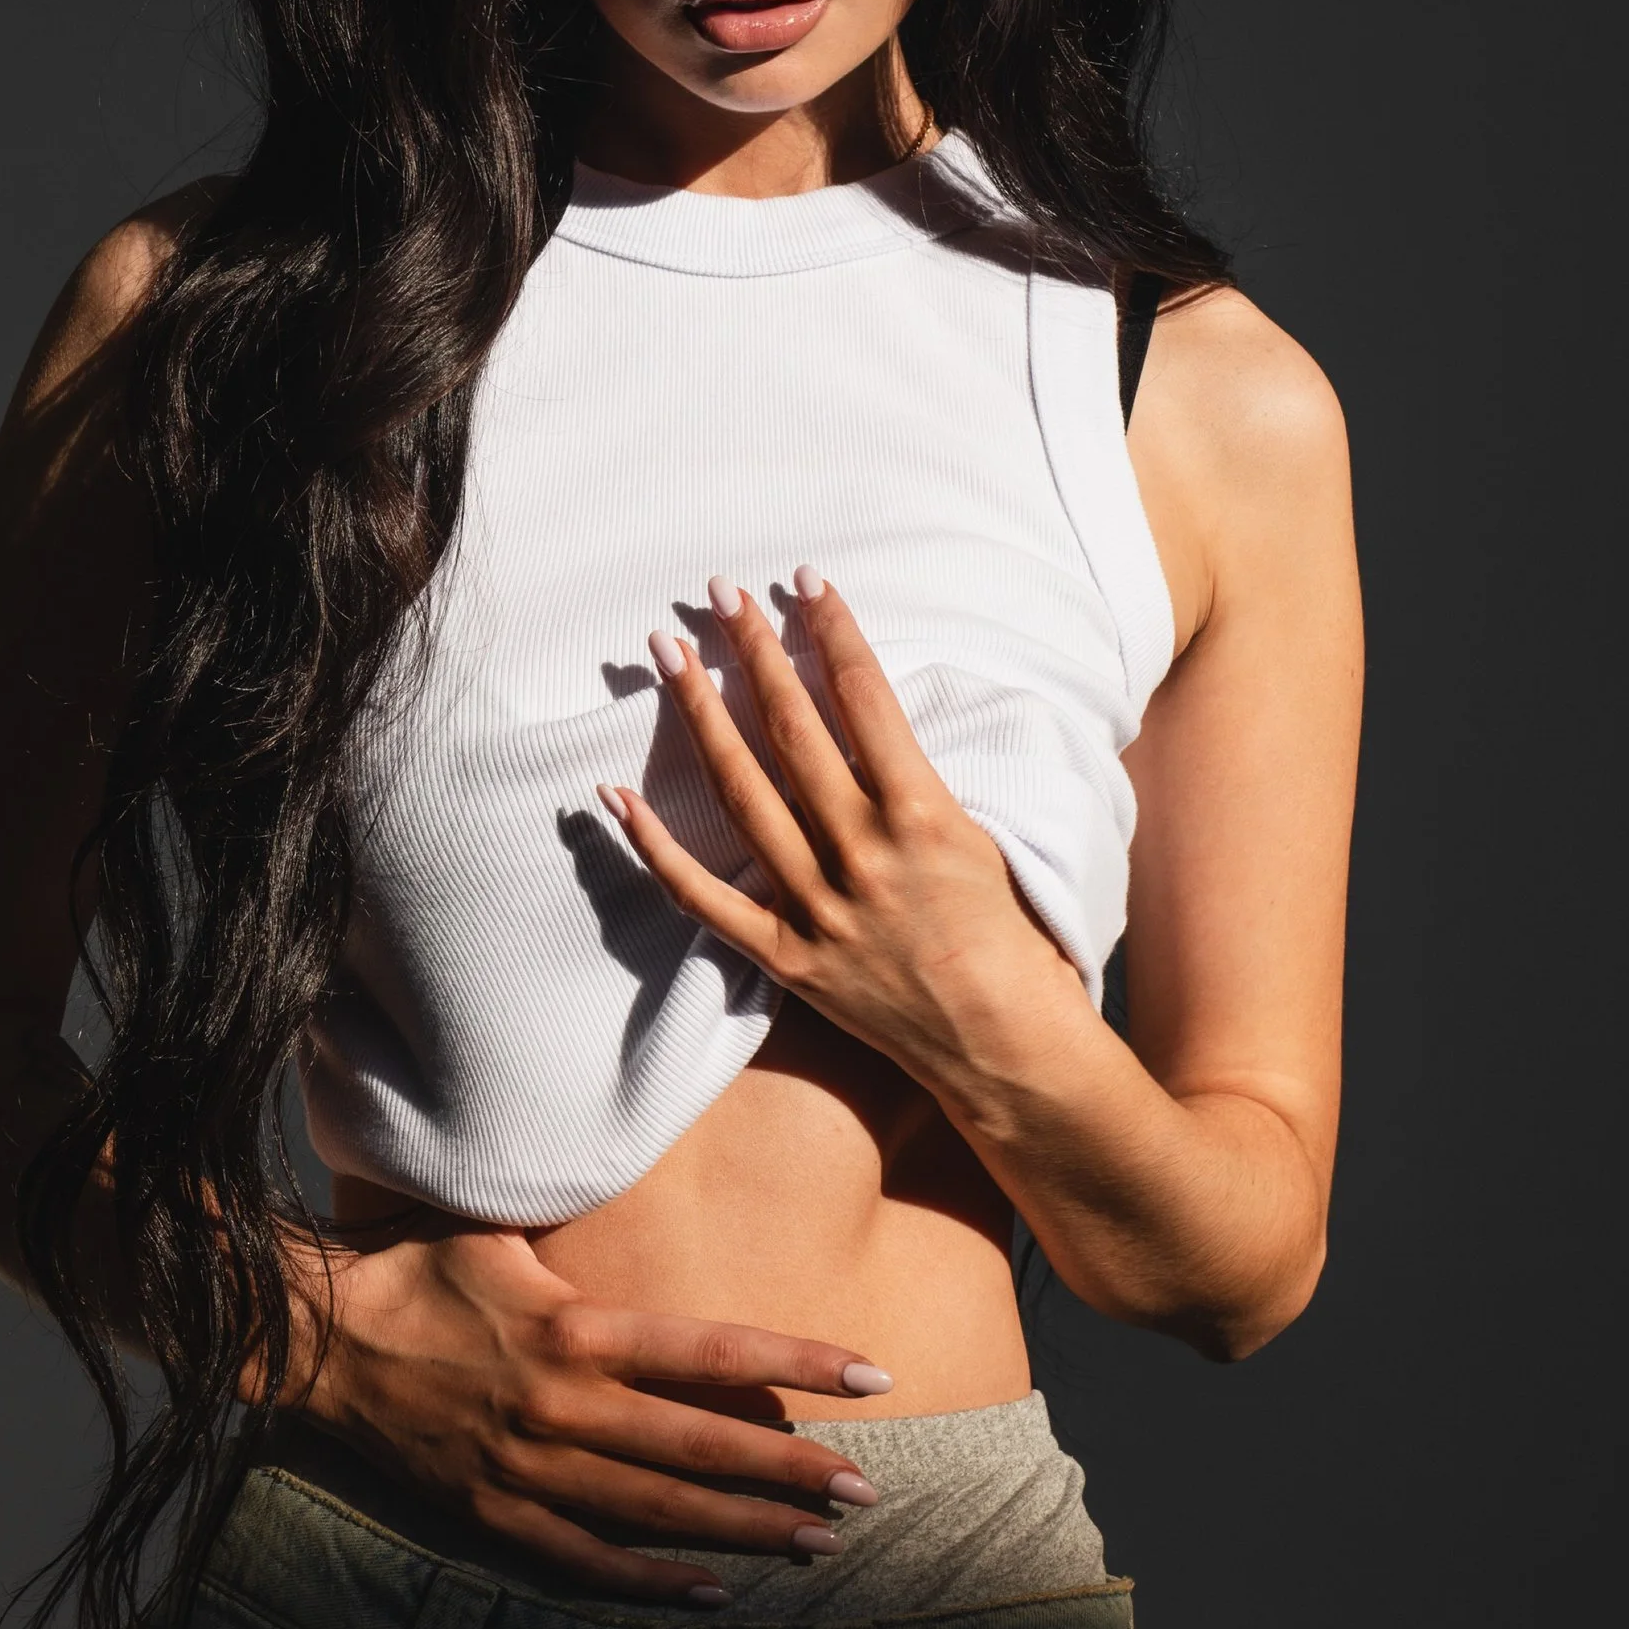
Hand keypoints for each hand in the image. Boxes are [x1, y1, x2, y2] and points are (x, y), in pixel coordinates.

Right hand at [292, 1221, 892, 1603]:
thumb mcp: (502, 1229)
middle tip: (868, 1496)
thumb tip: (648, 1179)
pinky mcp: (493, 1511)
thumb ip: (581, 1230)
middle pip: (703, 1448)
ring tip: (817, 1547)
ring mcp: (529, 1467)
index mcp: (576, 1329)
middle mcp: (563, 1405)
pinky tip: (713, 1592)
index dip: (798, 1366)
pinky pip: (585, 1558)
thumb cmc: (412, 1265)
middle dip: (794, 1474)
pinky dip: (651, 1580)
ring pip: (658, 1512)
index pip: (714, 1354)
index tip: (871, 1378)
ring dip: (744, 1531)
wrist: (313, 1336)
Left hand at [599, 567, 1082, 1096]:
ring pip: (741, 795)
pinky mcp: (786, 957)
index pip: (863, 698)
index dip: (831, 630)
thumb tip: (870, 718)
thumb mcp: (982, 838)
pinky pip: (704, 897)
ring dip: (701, 717)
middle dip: (753, 652)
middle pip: (792, 731)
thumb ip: (920, 783)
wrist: (1005, 1046)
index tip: (804, 582)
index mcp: (921, 815)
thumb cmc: (1013, 939)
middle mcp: (862, 854)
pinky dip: (655, 847)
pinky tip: (616, 794)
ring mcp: (817, 907)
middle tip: (720, 593)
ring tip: (670, 654)